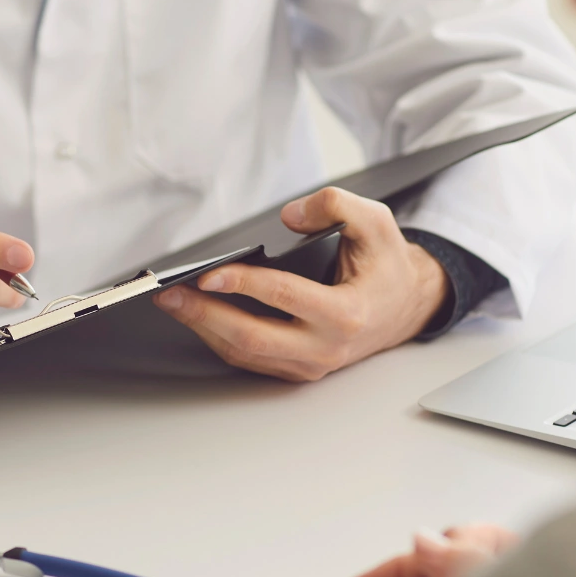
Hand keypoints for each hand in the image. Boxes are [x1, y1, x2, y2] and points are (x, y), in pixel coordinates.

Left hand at [151, 187, 449, 380]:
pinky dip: (218, 338)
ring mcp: (309, 364)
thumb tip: (289, 216)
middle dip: (205, 315)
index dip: (243, 284)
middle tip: (171, 295)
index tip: (209, 273)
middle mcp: (325, 347)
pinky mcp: (295, 369)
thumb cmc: (385, 266)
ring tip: (173, 303)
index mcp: (346, 313)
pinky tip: (197, 315)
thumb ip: (336, 206)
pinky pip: (249, 359)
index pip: (285, 297)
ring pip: (245, 354)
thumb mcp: (375, 223)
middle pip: (253, 338)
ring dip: (204, 329)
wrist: (404, 307)